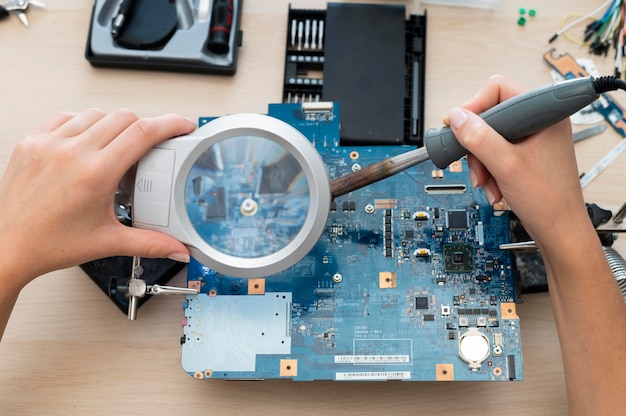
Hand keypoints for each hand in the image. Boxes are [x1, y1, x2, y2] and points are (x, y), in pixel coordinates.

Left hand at [0, 109, 195, 287]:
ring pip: (96, 114)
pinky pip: (66, 117)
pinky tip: (87, 142)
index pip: (143, 133)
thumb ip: (150, 243)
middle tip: (153, 143)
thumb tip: (177, 248)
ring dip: (114, 125)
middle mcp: (71, 152)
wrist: (6, 247)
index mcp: (95, 174)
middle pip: (124, 117)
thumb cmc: (47, 244)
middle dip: (146, 126)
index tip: (182, 125)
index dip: (170, 124)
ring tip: (117, 147)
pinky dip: (84, 124)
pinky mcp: (32, 142)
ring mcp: (49, 143)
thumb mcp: (107, 242)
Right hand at [445, 75, 587, 246]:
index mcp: (543, 114)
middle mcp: (538, 121)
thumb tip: (457, 117)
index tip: (458, 126)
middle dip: (476, 143)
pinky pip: (494, 151)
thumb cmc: (549, 200)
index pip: (498, 90)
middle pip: (490, 116)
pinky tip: (493, 185)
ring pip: (488, 136)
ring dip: (480, 160)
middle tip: (473, 160)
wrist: (558, 229)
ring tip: (486, 181)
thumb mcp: (506, 165)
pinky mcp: (523, 153)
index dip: (475, 107)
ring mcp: (531, 138)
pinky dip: (487, 169)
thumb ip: (479, 138)